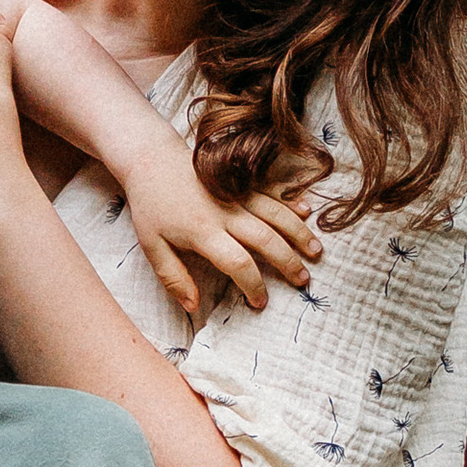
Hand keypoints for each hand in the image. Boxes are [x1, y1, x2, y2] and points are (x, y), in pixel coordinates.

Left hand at [113, 152, 318, 316]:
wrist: (152, 159)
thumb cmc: (151, 206)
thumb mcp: (151, 246)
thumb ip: (173, 278)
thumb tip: (193, 307)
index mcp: (204, 232)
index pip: (238, 263)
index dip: (253, 285)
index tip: (260, 302)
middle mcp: (226, 213)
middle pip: (266, 239)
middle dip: (288, 262)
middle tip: (303, 281)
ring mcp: (236, 194)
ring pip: (276, 214)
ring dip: (298, 234)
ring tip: (316, 253)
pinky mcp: (240, 182)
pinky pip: (271, 193)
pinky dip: (290, 203)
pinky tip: (308, 213)